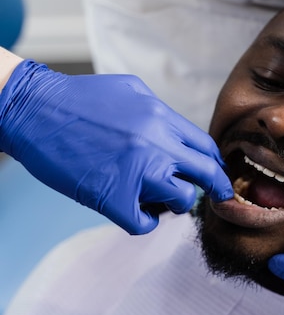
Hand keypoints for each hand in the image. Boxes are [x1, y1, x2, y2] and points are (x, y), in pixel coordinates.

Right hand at [0, 60, 232, 233]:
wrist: (34, 110)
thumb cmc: (80, 98)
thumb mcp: (132, 91)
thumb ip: (161, 113)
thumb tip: (179, 135)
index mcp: (162, 118)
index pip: (206, 147)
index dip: (214, 163)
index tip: (215, 173)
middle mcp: (157, 145)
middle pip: (205, 174)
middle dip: (216, 187)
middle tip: (219, 196)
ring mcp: (136, 173)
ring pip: (181, 200)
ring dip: (176, 203)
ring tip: (162, 198)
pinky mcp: (111, 197)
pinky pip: (145, 223)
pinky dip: (146, 221)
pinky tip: (139, 212)